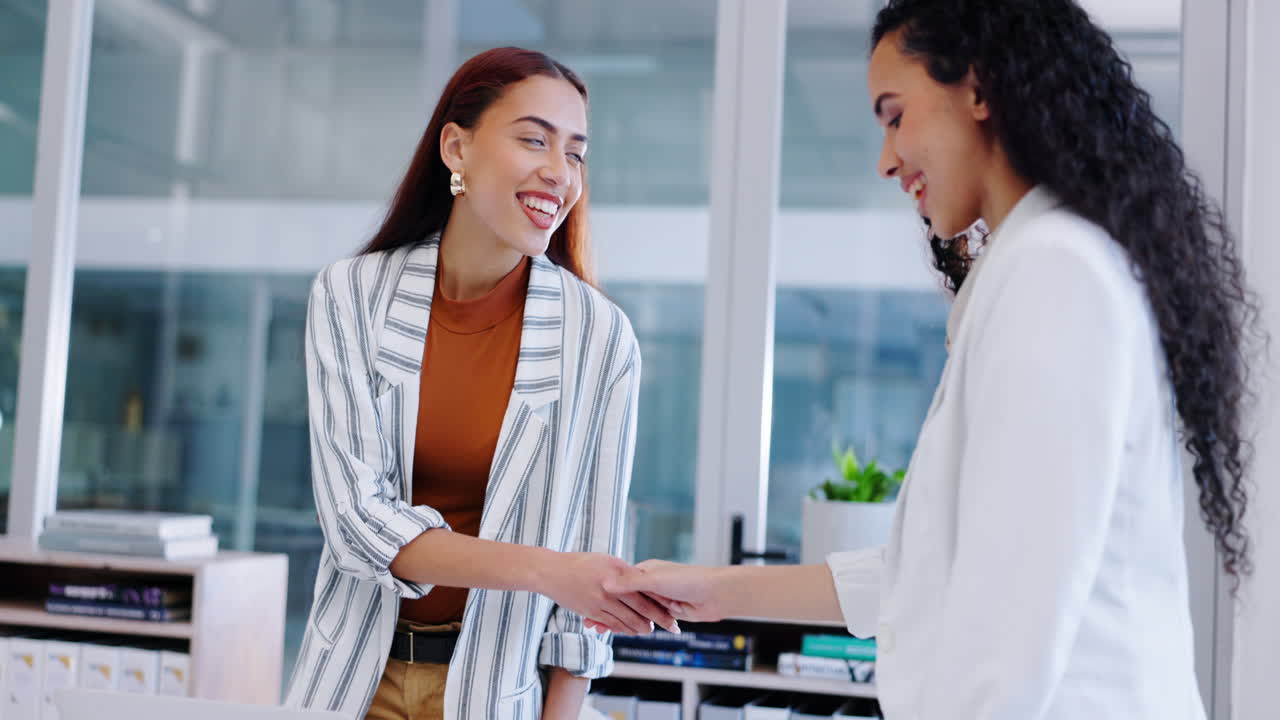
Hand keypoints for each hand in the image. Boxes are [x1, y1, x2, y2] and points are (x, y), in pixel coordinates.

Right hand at [538, 552, 679, 634]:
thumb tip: (645, 579)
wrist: (549, 572)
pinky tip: (629, 631)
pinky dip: (623, 628)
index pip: (645, 588)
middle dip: (657, 618)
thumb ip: (626, 571)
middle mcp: (611, 586)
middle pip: (640, 607)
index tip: (674, 607)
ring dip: (641, 627)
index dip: (660, 600)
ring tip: (651, 631)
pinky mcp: (590, 612)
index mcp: (617, 570)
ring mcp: (600, 601)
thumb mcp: (606, 560)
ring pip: (627, 619)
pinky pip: (611, 624)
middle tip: (671, 626)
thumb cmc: (579, 563)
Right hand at [601, 559, 728, 623]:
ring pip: (633, 612)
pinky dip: (634, 626)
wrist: (716, 594)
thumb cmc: (687, 580)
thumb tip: (605, 582)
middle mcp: (650, 583)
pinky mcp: (667, 612)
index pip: (618, 583)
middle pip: (623, 600)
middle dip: (607, 610)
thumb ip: (631, 583)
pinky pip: (646, 620)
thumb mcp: (655, 579)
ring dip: (618, 620)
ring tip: (599, 630)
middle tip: (589, 623)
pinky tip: (621, 632)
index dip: (603, 594)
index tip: (588, 604)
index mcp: (645, 570)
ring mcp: (658, 599)